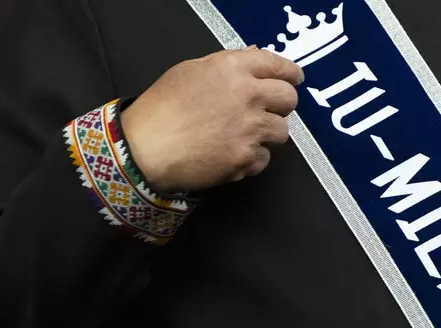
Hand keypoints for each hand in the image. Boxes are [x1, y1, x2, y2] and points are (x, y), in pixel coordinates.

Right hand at [120, 46, 303, 191]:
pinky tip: (230, 154)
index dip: (291, 74)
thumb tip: (254, 55)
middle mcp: (248, 96)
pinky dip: (251, 159)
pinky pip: (264, 158)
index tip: (294, 80)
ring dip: (267, 134)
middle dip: (282, 105)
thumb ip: (227, 63)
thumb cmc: (161, 108)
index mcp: (233, 69)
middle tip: (269, 111)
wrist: (145, 149)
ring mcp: (250, 129)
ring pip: (282, 131)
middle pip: (289, 99)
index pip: (278, 65)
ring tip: (244, 135)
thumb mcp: (189, 71)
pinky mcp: (246, 157)